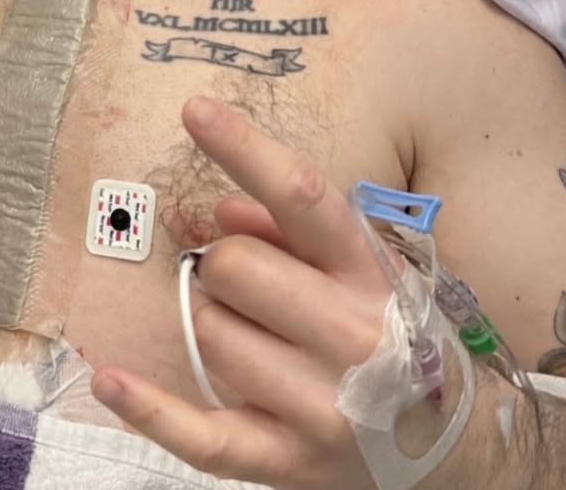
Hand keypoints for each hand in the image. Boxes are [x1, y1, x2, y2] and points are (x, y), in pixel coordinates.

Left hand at [91, 96, 394, 489]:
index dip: (245, 148)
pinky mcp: (287, 462)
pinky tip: (109, 380)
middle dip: (227, 267)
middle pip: (232, 265)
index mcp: (368, 274)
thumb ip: (291, 230)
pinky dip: (151, 409)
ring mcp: (321, 406)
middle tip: (255, 290)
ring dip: (215, 325)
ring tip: (259, 341)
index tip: (195, 110)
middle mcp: (352, 336)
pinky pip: (203, 435)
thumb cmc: (390, 334)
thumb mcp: (362, 268)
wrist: (456, 448)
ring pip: (209, 331)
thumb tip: (223, 211)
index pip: (301, 196)